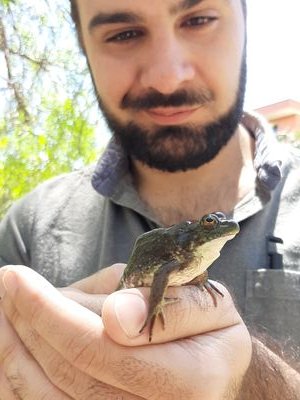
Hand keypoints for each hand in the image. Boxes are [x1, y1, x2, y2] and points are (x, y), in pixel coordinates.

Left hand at [0, 265, 251, 398]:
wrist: (218, 374)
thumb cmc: (212, 331)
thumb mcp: (210, 304)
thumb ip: (171, 307)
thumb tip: (116, 318)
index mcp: (189, 380)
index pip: (100, 349)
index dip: (50, 313)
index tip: (17, 279)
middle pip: (66, 375)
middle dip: (25, 325)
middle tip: (4, 284)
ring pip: (49, 399)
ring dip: (11, 353)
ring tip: (0, 310)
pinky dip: (19, 381)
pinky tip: (9, 346)